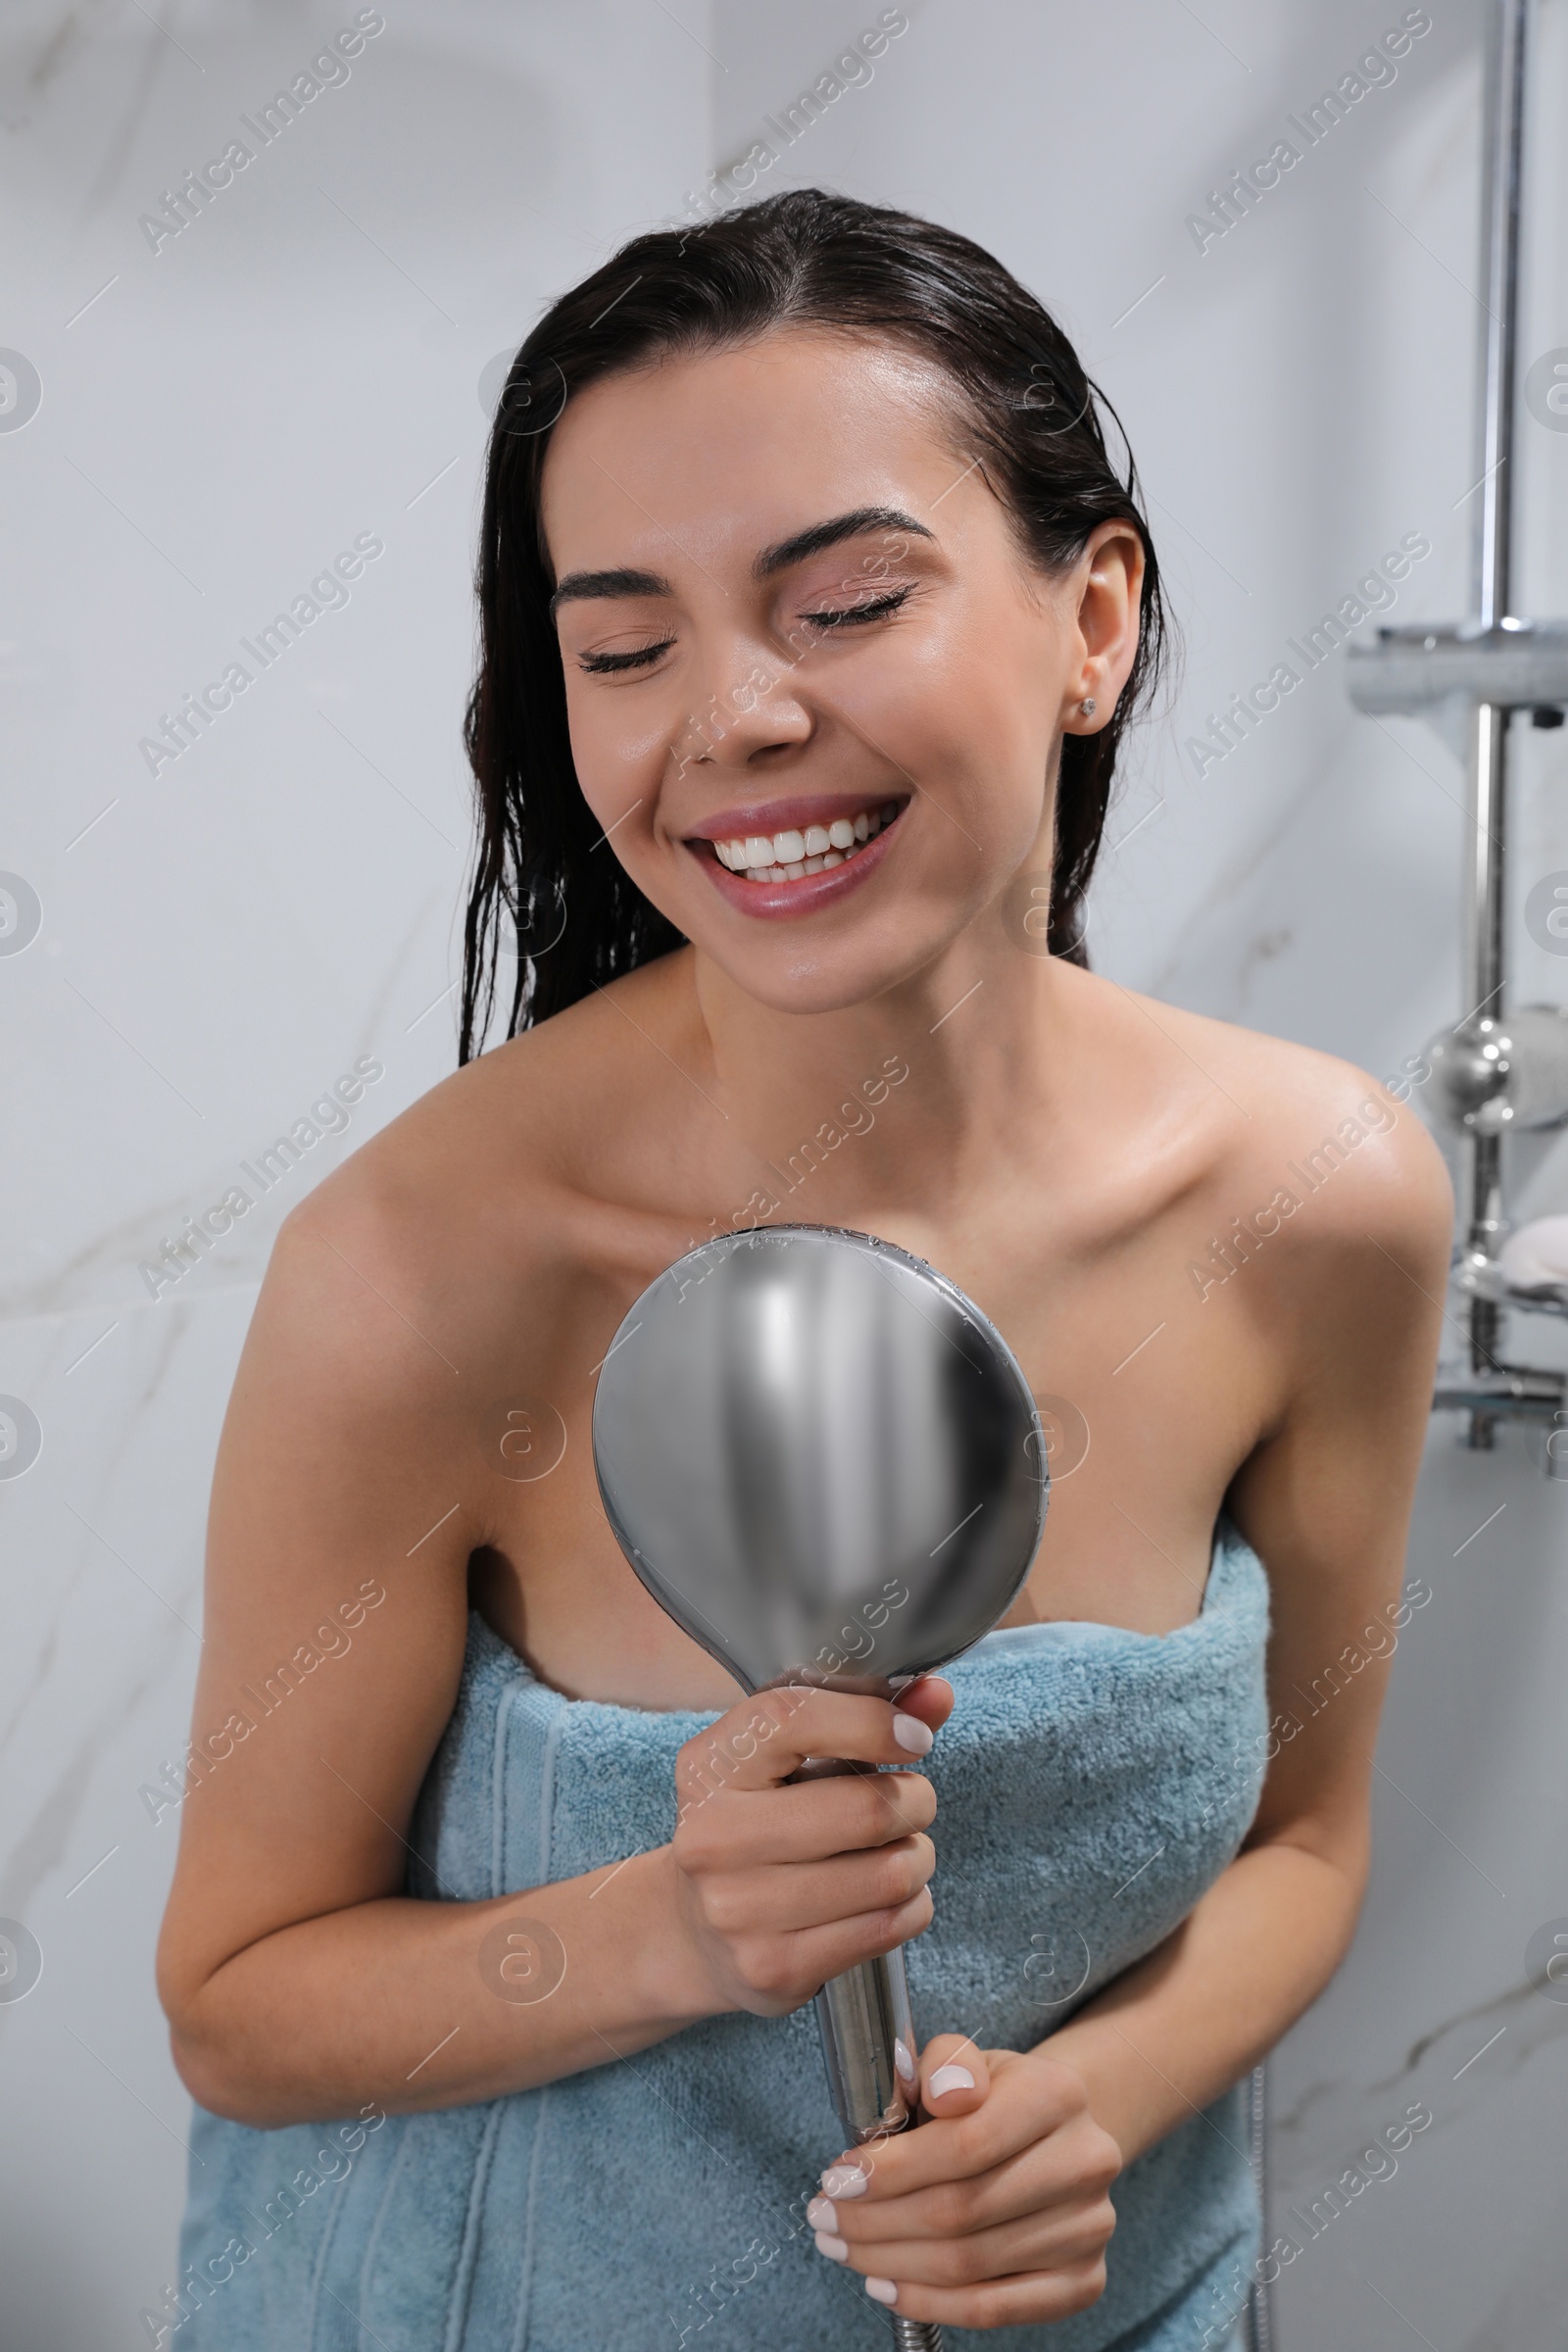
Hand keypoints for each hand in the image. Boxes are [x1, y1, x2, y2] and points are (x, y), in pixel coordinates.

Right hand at [667, 1676, 951, 2017]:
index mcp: (711, 1767)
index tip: (912, 1737)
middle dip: (915, 1800)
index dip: (873, 1721)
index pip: (795, 1718)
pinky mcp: (775, 1967)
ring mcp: (740, 1911)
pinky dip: (911, 1905)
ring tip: (897, 1850)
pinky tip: (884, 1896)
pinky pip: (891, 1926)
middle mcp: (715, 1837)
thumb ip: (862, 1714)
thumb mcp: (786, 1759)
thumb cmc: (755, 1823)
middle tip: (910, 1802)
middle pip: (867, 1810)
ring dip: (918, 1856)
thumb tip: (938, 1694)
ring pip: (891, 1873)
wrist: (693, 1930)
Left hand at [806, 2038, 1120, 2330]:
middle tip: (826, 2216)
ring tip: (845, 2246)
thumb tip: (943, 2092)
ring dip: (890, 2262)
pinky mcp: (1083, 2281)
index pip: (966, 2144)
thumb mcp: (965, 2060)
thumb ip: (946, 2063)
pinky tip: (887, 2284)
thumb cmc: (995, 2096)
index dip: (893, 2170)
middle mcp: (1086, 2162)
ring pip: (968, 2265)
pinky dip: (930, 2303)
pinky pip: (993, 2309)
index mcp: (1057, 2094)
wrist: (1058, 2133)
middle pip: (961, 2211)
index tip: (839, 2178)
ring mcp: (1090, 2228)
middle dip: (876, 2221)